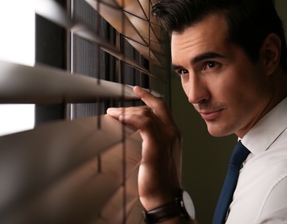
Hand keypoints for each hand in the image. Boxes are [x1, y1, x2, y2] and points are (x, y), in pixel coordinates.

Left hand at [107, 86, 181, 209]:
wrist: (164, 197)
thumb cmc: (159, 181)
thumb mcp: (157, 156)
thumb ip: (149, 142)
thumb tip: (129, 134)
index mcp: (174, 134)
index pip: (161, 107)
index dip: (149, 96)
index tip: (138, 89)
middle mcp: (172, 133)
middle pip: (151, 108)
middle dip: (131, 106)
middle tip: (115, 111)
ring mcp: (166, 138)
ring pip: (146, 114)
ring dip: (126, 112)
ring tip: (113, 114)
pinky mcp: (156, 146)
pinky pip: (144, 124)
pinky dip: (131, 118)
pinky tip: (120, 119)